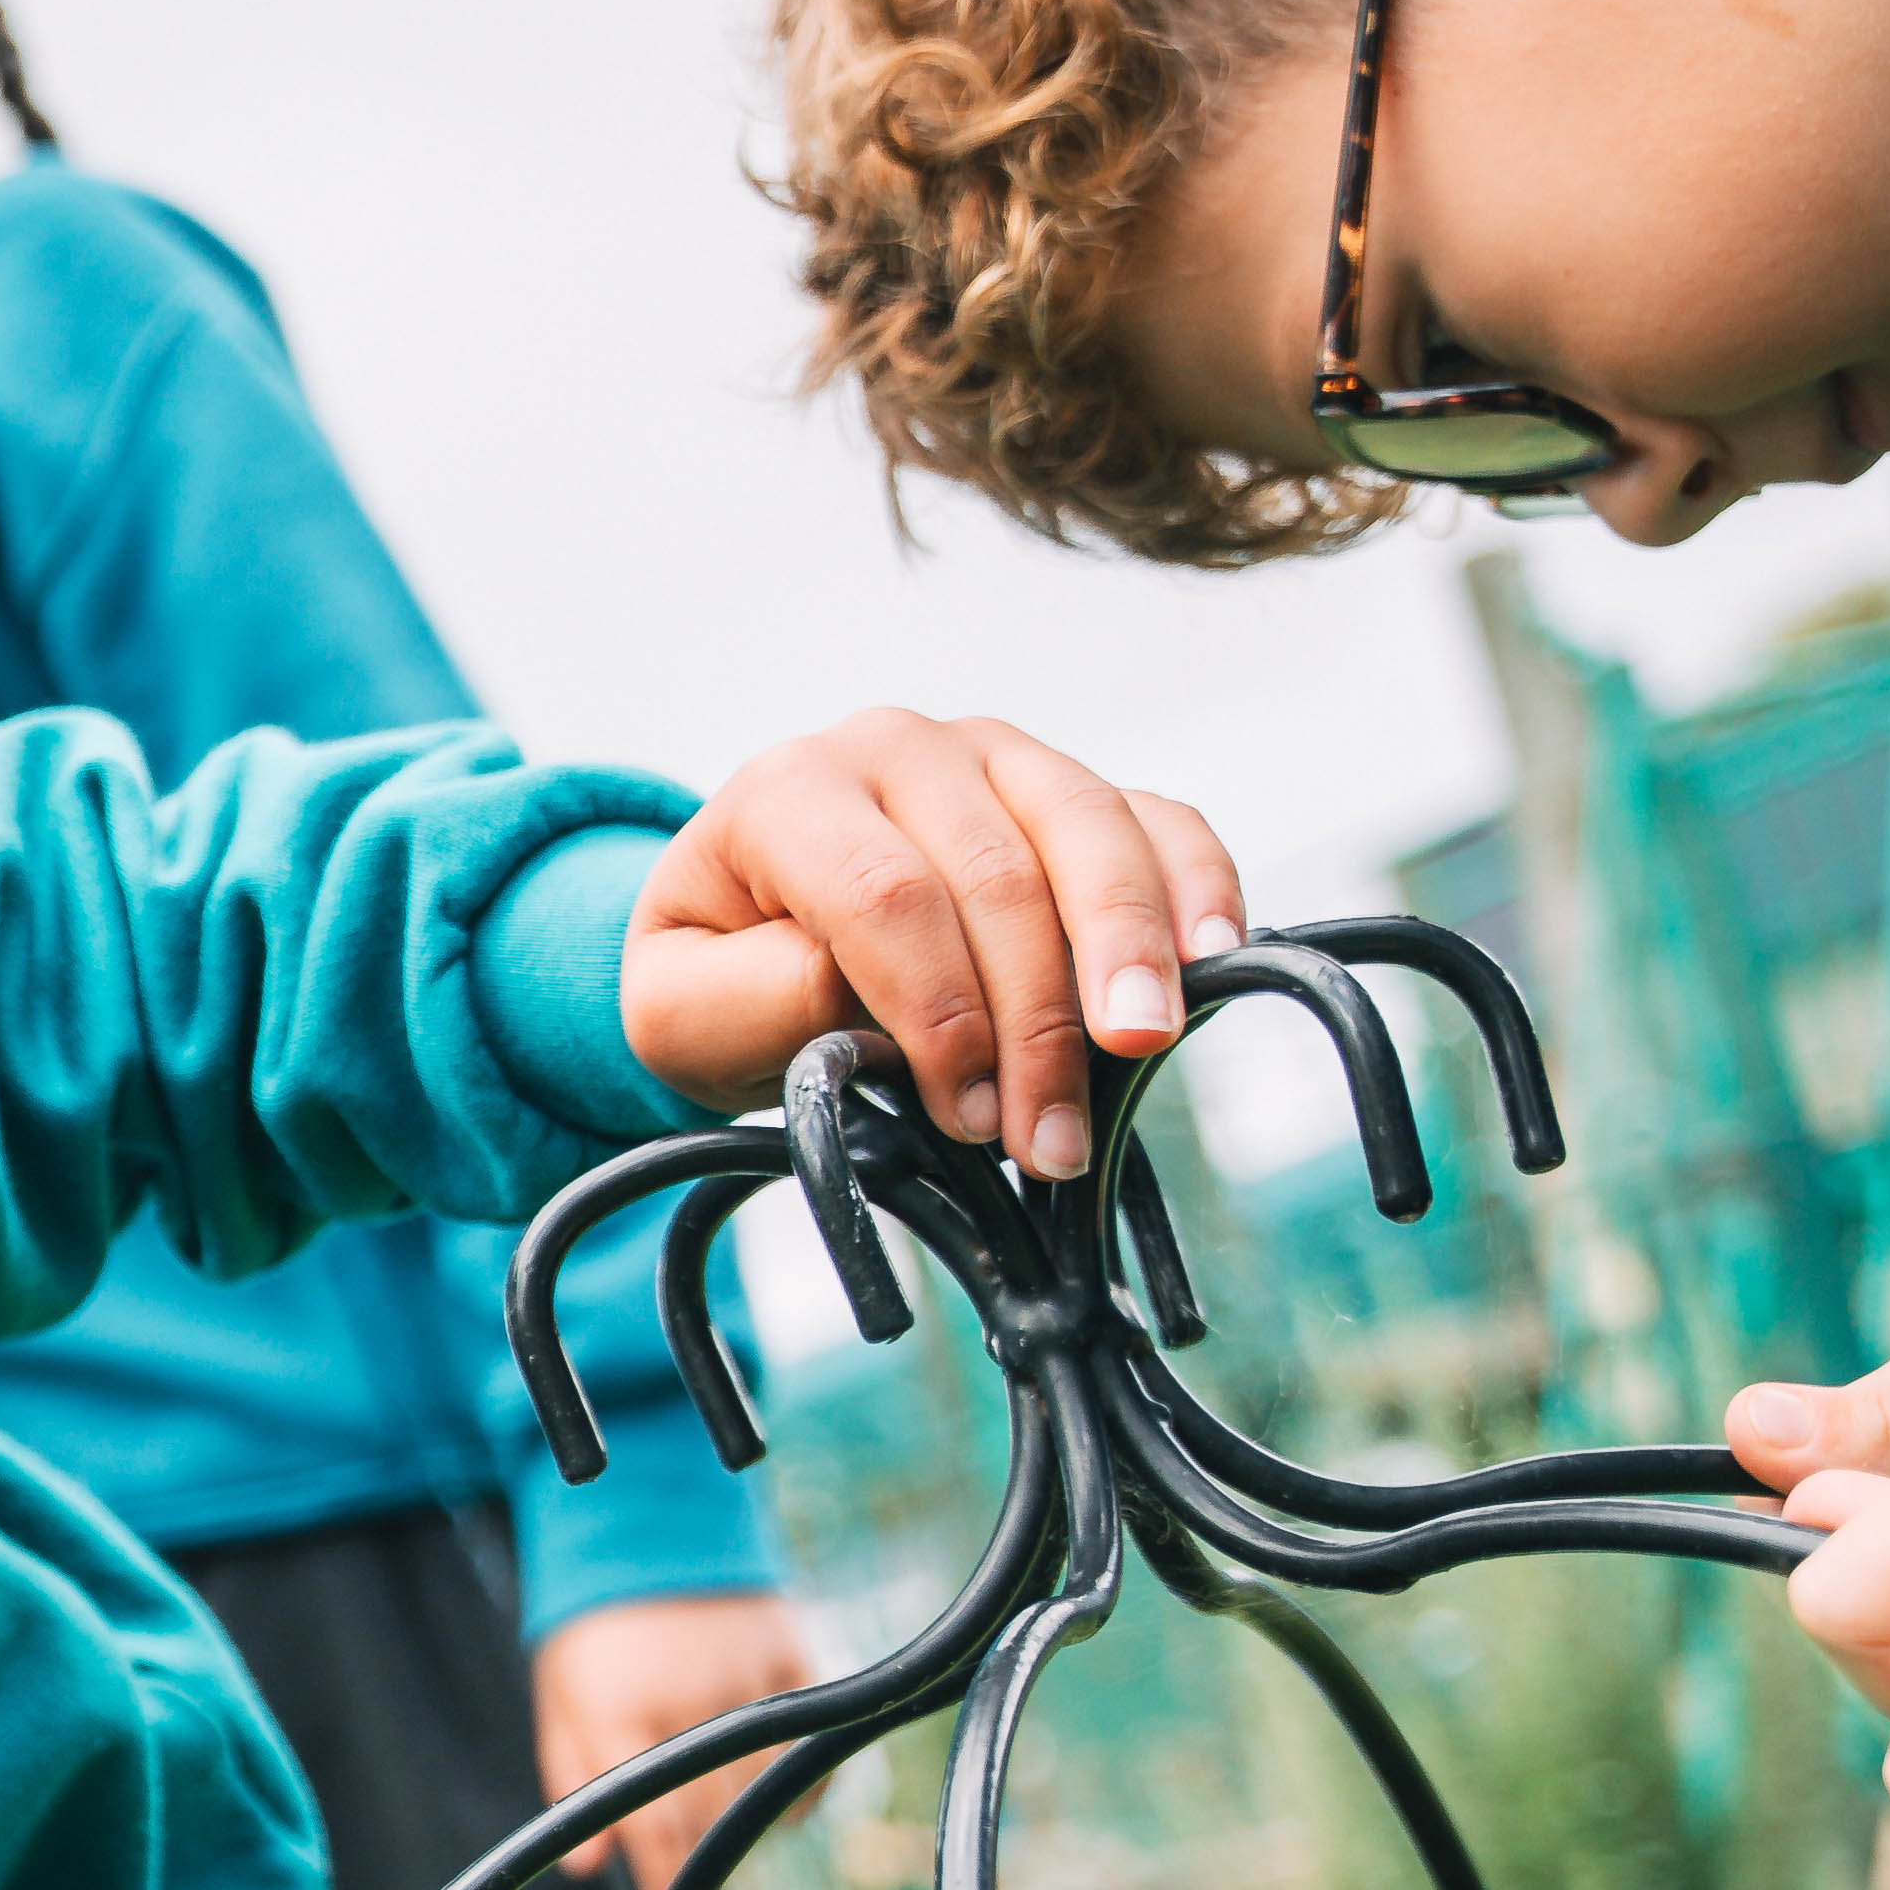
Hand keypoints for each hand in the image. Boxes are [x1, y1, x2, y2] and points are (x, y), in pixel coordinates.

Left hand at [527, 1589, 819, 1889]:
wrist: (650, 1526)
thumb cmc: (597, 1630)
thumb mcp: (564, 1701)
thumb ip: (574, 1781)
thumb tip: (588, 1869)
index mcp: (619, 1711)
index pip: (649, 1823)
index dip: (670, 1884)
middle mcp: (686, 1696)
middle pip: (713, 1812)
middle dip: (709, 1866)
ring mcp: (744, 1673)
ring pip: (766, 1782)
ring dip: (753, 1827)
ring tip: (735, 1844)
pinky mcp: (790, 1651)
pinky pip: (809, 1738)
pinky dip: (803, 1783)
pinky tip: (784, 1802)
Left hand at [619, 710, 1242, 1180]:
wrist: (750, 930)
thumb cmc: (721, 977)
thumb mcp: (676, 1013)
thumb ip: (748, 1002)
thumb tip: (854, 991)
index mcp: (788, 793)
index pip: (887, 897)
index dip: (941, 1013)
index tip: (969, 1116)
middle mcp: (897, 750)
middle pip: (998, 875)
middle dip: (1035, 1020)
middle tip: (1051, 1138)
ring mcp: (994, 757)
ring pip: (1088, 831)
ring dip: (1126, 954)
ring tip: (1141, 1050)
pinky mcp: (1067, 789)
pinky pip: (1156, 817)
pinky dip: (1194, 885)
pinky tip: (1213, 959)